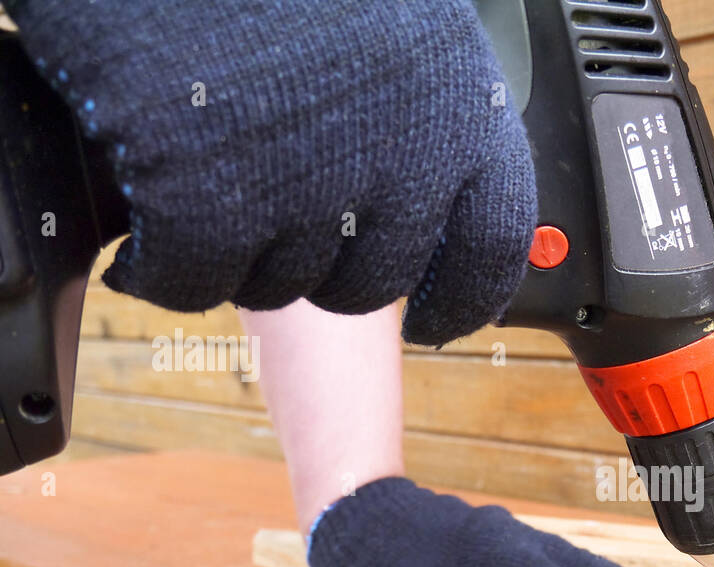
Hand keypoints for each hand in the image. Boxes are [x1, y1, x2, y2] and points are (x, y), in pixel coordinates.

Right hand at [9, 0, 534, 345]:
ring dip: (240, 254)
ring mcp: (304, 178)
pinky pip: (192, 278)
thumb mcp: (390, 16)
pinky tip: (150, 224)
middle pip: (371, 282)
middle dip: (322, 269)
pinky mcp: (203, 189)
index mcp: (459, 102)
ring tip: (202, 181)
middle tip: (270, 218)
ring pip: (280, 283)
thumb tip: (411, 200)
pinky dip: (165, 264)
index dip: (460, 296)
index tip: (434, 318)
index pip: (491, 245)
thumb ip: (414, 106)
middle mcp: (400, 152)